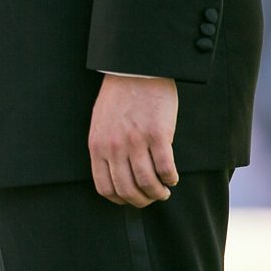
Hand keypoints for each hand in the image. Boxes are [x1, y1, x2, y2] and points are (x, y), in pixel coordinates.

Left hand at [89, 74, 178, 207]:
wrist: (136, 70)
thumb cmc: (119, 95)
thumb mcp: (101, 123)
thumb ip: (105, 147)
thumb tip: (116, 172)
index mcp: (98, 146)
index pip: (105, 187)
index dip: (120, 199)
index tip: (130, 199)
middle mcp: (115, 148)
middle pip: (128, 190)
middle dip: (142, 201)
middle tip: (152, 198)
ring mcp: (136, 142)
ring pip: (147, 183)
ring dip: (158, 193)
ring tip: (164, 191)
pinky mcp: (157, 134)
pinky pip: (165, 168)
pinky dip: (170, 178)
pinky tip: (172, 177)